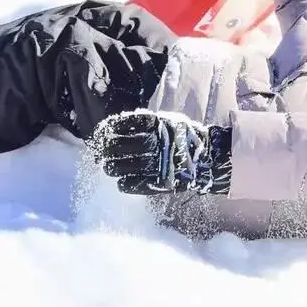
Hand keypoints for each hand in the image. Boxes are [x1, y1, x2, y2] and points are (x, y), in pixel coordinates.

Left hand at [94, 110, 231, 195]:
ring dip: (112, 167)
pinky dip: (125, 184)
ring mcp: (158, 163)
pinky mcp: (161, 182)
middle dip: (107, 149)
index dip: (110, 129)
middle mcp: (156, 142)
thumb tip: (118, 127)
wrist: (207, 158)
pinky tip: (119, 182)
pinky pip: (137, 184)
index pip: (126, 124)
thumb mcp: (167, 122)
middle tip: (99, 153)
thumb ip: (147, 124)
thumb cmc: (183, 138)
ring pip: (126, 166)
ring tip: (107, 167)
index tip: (101, 132)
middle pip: (122, 146)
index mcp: (157, 125)